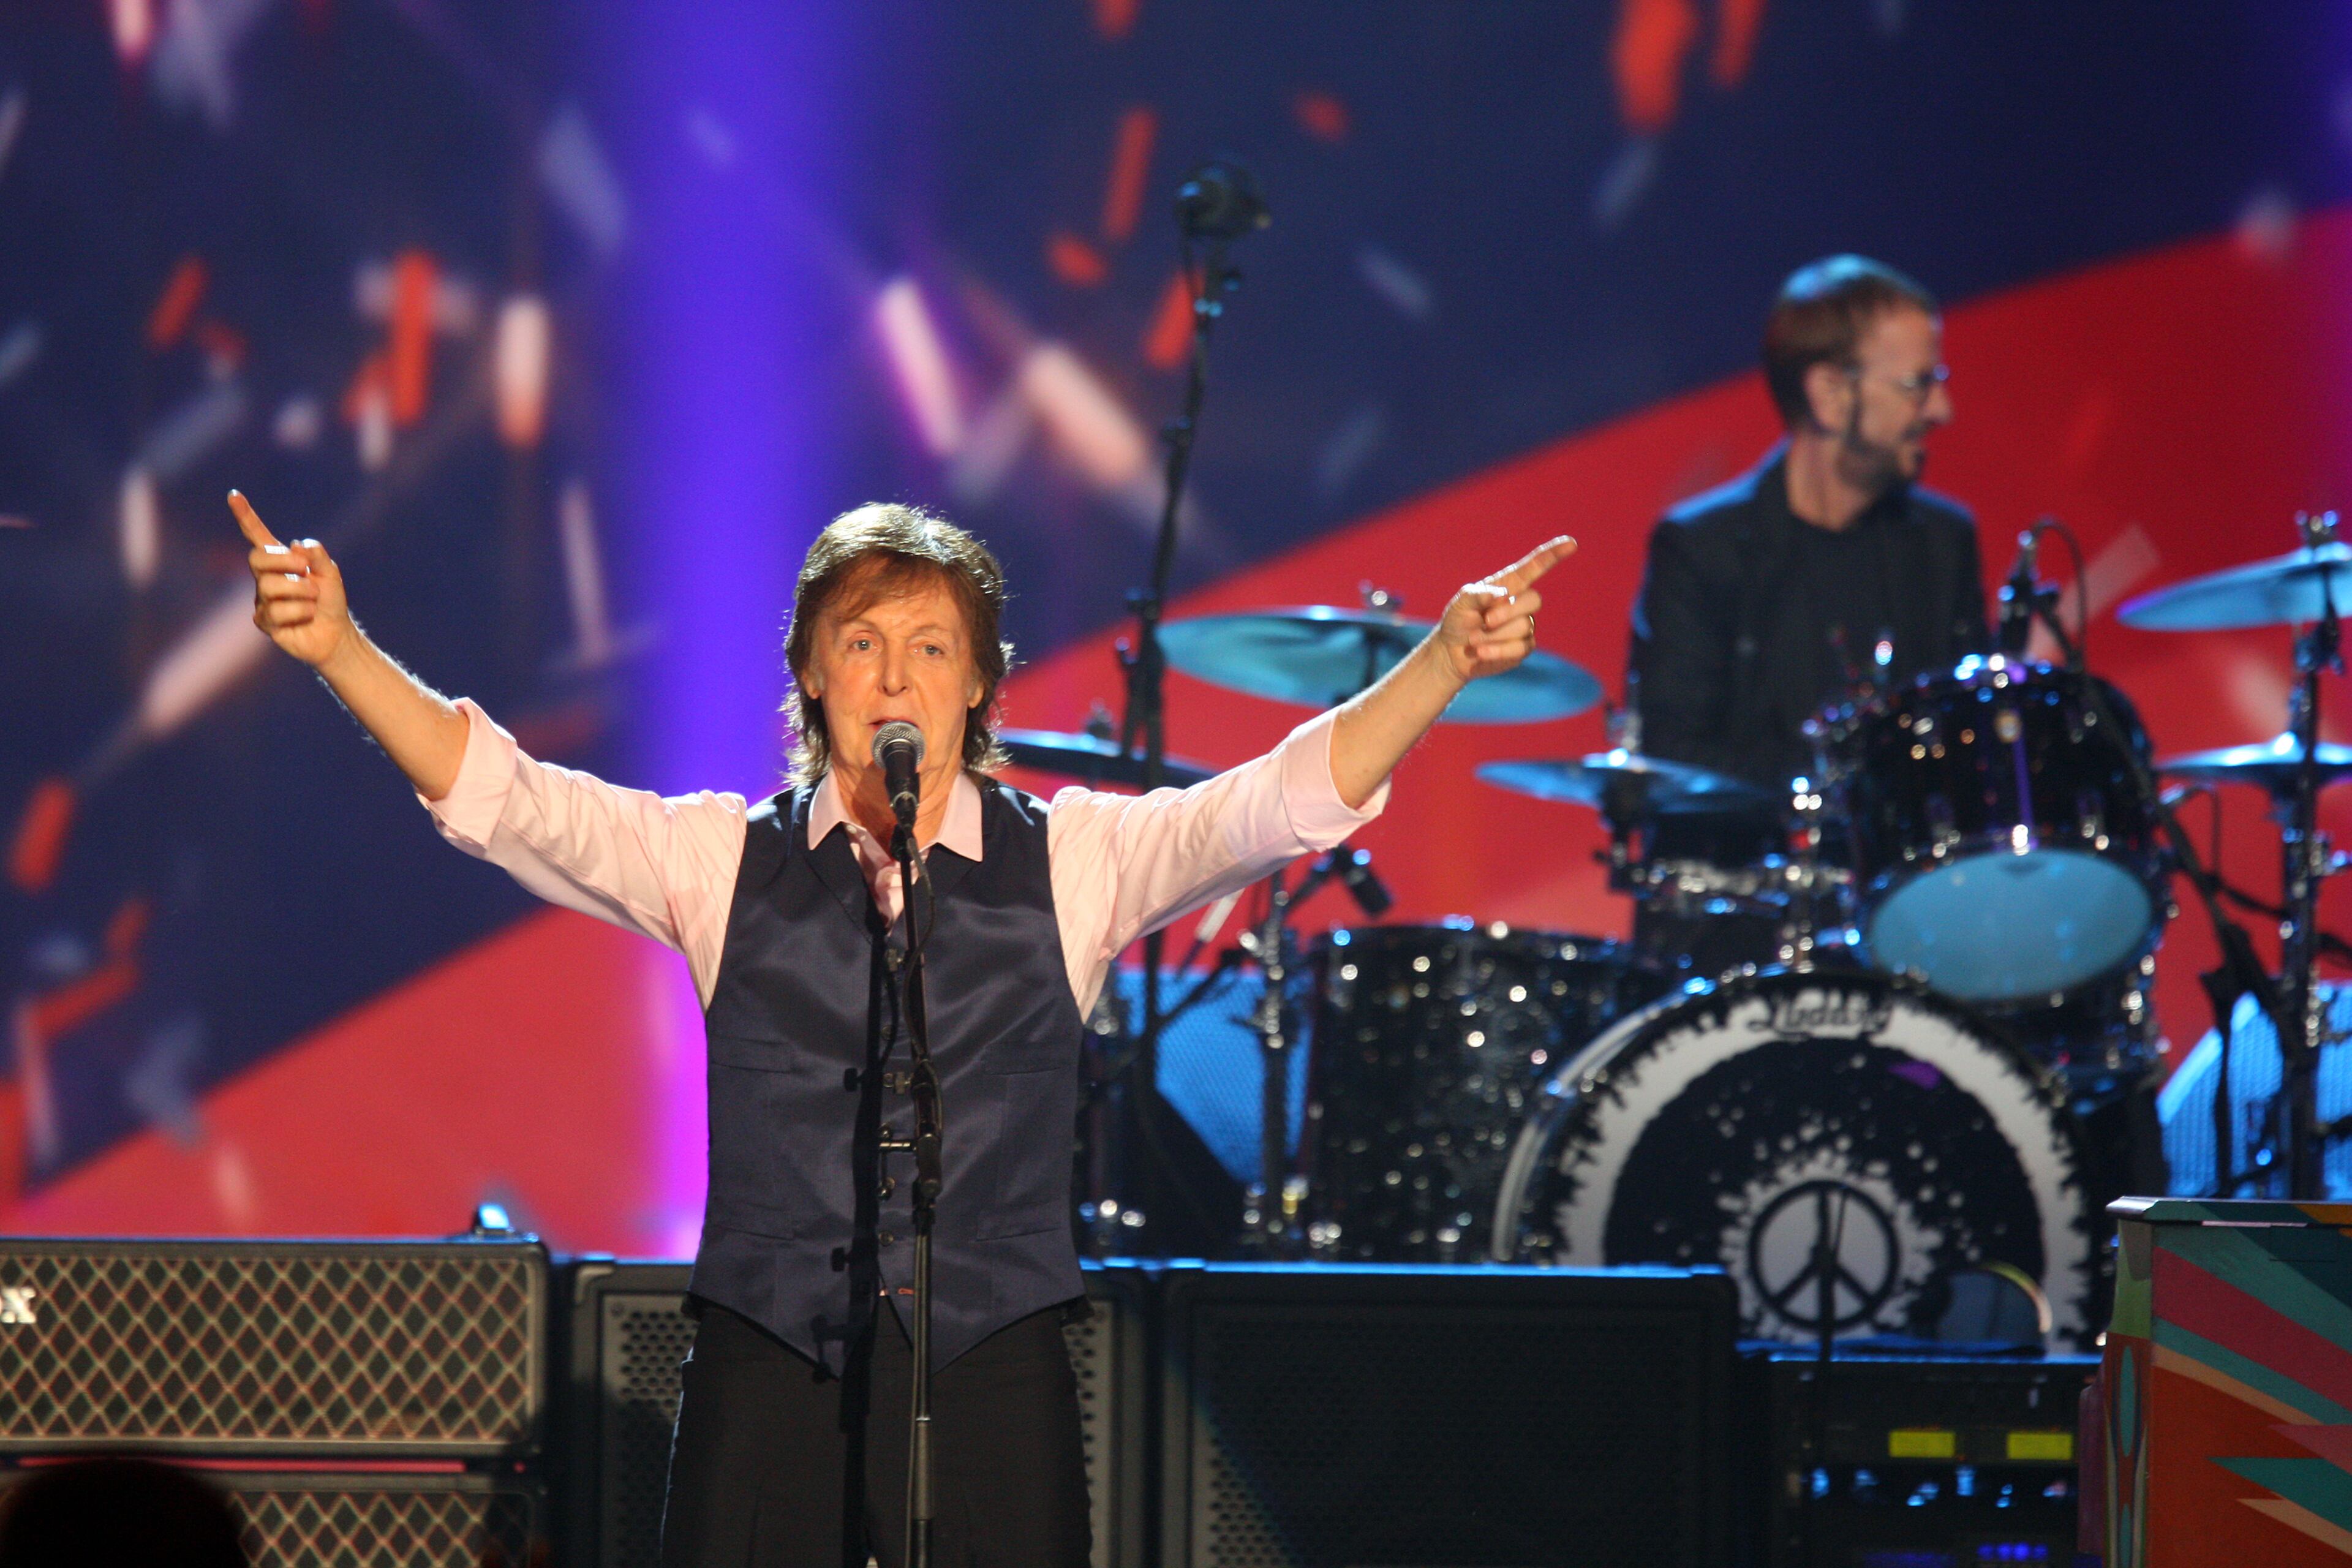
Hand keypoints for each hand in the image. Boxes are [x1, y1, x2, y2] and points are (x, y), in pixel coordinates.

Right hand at [233, 490, 351, 668]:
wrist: (335, 634)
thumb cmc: (330, 601)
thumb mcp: (330, 574)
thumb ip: (317, 556)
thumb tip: (296, 544)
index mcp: (280, 561)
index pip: (258, 536)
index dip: (246, 516)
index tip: (234, 495)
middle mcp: (265, 577)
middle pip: (256, 558)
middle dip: (283, 561)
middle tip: (307, 571)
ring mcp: (262, 599)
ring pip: (269, 586)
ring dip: (301, 592)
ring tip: (313, 600)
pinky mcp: (263, 621)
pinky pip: (276, 611)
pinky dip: (300, 612)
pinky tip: (306, 616)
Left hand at [1429, 534, 1576, 685]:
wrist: (1452, 651)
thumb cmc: (1457, 621)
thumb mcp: (1460, 604)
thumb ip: (1476, 595)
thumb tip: (1501, 595)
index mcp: (1508, 585)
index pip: (1533, 567)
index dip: (1552, 555)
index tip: (1571, 544)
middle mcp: (1521, 603)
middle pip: (1534, 600)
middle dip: (1508, 611)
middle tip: (1485, 620)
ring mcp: (1525, 626)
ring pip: (1523, 626)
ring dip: (1493, 635)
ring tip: (1474, 639)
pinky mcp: (1523, 647)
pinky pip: (1519, 647)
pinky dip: (1497, 650)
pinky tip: (1481, 652)